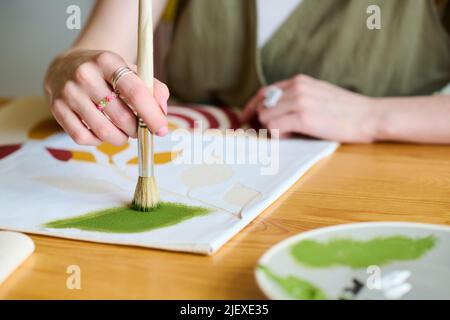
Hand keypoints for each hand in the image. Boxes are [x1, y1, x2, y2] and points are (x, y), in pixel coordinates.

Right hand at [44, 50, 168, 145]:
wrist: (66, 66)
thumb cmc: (107, 73)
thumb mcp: (131, 71)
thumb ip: (153, 88)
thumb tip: (162, 111)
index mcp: (108, 61)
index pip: (135, 93)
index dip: (152, 115)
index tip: (162, 130)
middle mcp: (85, 75)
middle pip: (121, 116)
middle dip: (136, 130)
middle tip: (140, 130)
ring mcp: (69, 92)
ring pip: (103, 131)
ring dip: (120, 138)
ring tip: (124, 133)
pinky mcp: (57, 108)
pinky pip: (83, 137)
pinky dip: (98, 141)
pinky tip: (103, 132)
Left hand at [241, 75, 378, 142]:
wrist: (370, 116)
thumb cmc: (346, 110)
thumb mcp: (318, 94)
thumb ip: (296, 98)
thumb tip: (273, 112)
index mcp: (299, 81)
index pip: (263, 92)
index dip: (251, 107)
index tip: (245, 119)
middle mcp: (296, 87)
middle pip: (261, 105)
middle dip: (256, 121)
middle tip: (259, 133)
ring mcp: (300, 101)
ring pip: (265, 117)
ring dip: (272, 130)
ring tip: (290, 134)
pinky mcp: (304, 117)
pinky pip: (275, 127)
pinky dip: (278, 135)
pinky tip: (293, 136)